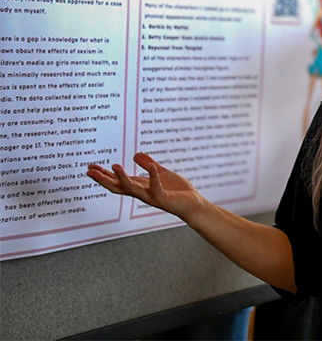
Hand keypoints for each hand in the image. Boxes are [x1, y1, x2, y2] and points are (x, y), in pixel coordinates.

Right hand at [86, 153, 204, 220]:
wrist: (193, 204)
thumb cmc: (177, 191)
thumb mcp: (161, 173)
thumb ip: (149, 164)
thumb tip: (136, 154)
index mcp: (141, 186)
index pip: (118, 181)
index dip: (104, 175)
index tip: (91, 167)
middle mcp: (143, 193)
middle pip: (119, 187)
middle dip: (104, 179)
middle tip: (90, 171)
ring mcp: (152, 197)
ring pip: (133, 189)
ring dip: (123, 178)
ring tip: (114, 166)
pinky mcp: (164, 199)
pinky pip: (157, 189)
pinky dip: (154, 177)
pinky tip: (152, 167)